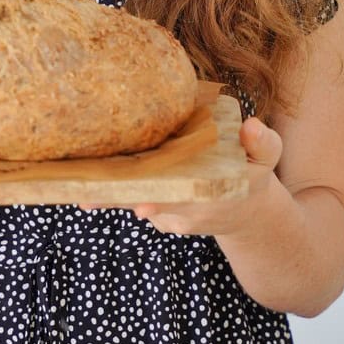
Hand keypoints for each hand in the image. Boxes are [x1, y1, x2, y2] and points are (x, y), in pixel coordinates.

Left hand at [78, 117, 282, 237]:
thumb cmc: (252, 174)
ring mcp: (168, 217)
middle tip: (85, 197)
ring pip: (132, 205)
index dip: (160, 202)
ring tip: (74, 187)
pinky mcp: (157, 216)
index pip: (181, 199)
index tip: (142, 206)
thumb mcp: (268, 158)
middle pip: (146, 205)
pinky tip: (90, 177)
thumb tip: (252, 126)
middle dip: (116, 201)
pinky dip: (112, 191)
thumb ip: (264, 143)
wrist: (247, 214)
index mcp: (210, 194)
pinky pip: (132, 202)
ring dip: (105, 197)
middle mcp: (185, 210)